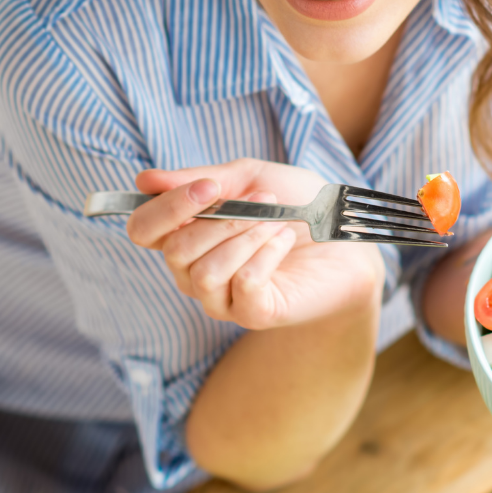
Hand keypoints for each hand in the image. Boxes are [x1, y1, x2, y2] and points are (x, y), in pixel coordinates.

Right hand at [129, 159, 382, 330]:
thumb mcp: (249, 178)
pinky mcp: (252, 315)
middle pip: (175, 249)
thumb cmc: (297, 204)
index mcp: (186, 234)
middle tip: (263, 200)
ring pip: (205, 271)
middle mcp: (194, 271)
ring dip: (247, 236)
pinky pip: (243, 284)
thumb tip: (143, 181)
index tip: (208, 187)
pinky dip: (266, 255)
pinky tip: (285, 242)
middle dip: (222, 218)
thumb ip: (197, 179)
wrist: (347, 239)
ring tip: (278, 223)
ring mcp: (221, 298)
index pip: (143, 229)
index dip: (166, 207)